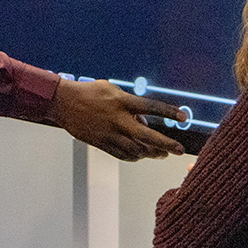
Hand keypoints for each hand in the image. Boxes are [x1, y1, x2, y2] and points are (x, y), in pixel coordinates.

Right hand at [49, 78, 185, 160]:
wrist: (64, 103)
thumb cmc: (89, 92)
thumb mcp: (112, 90)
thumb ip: (129, 104)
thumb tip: (143, 119)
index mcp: (122, 101)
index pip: (151, 107)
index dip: (169, 112)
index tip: (183, 117)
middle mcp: (118, 119)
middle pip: (147, 135)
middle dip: (166, 144)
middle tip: (179, 150)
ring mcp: (110, 133)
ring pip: (136, 149)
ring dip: (152, 153)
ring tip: (161, 154)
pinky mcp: (102, 143)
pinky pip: (123, 155)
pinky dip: (135, 157)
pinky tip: (141, 155)